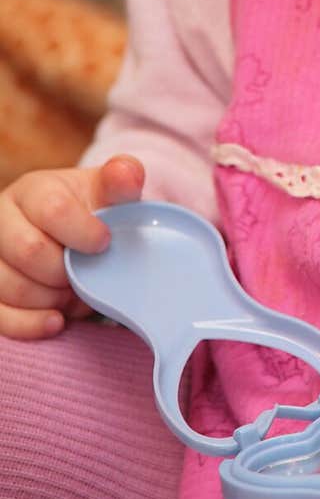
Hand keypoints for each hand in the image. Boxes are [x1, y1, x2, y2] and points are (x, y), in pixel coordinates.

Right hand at [0, 155, 143, 339]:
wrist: (71, 235)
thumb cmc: (89, 212)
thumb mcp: (106, 193)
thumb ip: (121, 180)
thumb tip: (128, 174)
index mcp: (33, 191)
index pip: (52, 210)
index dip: (83, 232)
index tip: (104, 244)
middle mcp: (3, 220)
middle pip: (28, 251)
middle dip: (66, 271)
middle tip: (88, 274)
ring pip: (9, 286)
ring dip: (52, 299)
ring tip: (76, 295)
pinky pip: (0, 316)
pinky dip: (31, 323)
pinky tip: (57, 321)